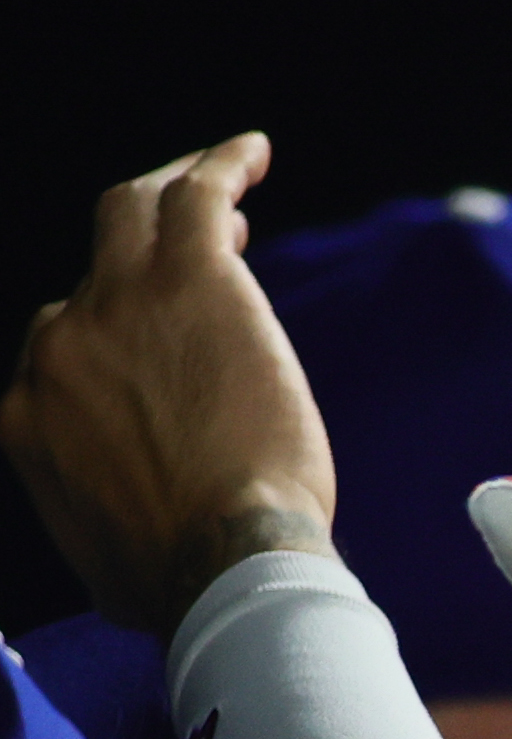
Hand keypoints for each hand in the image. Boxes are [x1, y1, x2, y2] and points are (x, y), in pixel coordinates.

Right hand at [0, 135, 337, 635]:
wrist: (222, 561)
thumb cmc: (183, 584)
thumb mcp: (105, 561)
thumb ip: (101, 521)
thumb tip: (126, 546)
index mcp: (32, 411)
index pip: (67, 353)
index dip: (122, 345)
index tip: (175, 356)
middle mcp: (58, 344)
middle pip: (91, 268)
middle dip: (134, 252)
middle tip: (197, 246)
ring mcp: (116, 306)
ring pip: (131, 212)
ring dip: (172, 193)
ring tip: (221, 182)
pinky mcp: (192, 282)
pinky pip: (197, 198)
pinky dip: (221, 166)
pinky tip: (251, 154)